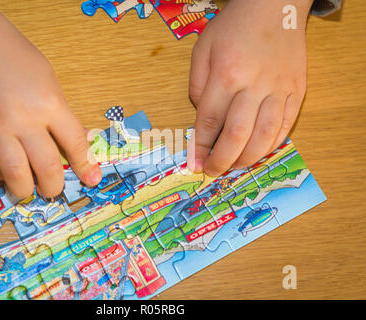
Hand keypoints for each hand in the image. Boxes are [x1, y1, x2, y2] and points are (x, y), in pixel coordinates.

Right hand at [0, 0, 101, 197]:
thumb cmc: (18, 61)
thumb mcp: (50, 83)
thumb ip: (61, 116)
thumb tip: (75, 146)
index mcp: (50, 104)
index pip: (74, 144)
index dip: (85, 166)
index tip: (91, 179)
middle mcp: (23, 119)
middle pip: (45, 167)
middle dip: (54, 187)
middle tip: (53, 190)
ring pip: (14, 173)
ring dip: (25, 189)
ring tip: (29, 190)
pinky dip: (2, 174)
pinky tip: (8, 171)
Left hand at [188, 0, 312, 175]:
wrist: (274, 7)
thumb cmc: (234, 27)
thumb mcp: (202, 49)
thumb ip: (197, 85)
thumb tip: (200, 118)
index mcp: (226, 74)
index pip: (208, 120)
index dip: (200, 146)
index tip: (194, 163)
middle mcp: (254, 84)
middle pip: (236, 134)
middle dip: (222, 159)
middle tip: (213, 171)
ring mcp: (279, 89)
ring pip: (264, 136)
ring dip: (247, 158)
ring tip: (234, 166)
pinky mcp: (297, 92)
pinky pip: (286, 126)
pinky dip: (271, 145)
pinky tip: (258, 151)